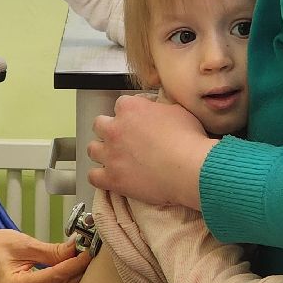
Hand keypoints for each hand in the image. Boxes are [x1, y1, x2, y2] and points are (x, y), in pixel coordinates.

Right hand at [0, 224, 89, 282]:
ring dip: (73, 280)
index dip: (75, 265)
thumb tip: (75, 249)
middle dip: (77, 273)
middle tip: (89, 254)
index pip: (55, 278)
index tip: (88, 252)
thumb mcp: (23, 244)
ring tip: (82, 261)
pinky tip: (71, 271)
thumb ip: (52, 251)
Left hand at [86, 94, 212, 208]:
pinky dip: (99, 176)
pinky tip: (109, 176)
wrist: (190, 169)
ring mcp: (110, 154)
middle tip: (124, 138)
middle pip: (99, 124)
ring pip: (92, 149)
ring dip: (101, 151)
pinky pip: (93, 176)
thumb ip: (160, 107)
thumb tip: (156, 109)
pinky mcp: (112, 178)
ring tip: (114, 157)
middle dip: (110, 130)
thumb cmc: (188, 140)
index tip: (138, 121)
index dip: (130, 113)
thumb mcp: (177, 110)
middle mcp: (115, 129)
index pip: (121, 104)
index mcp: (130, 108)